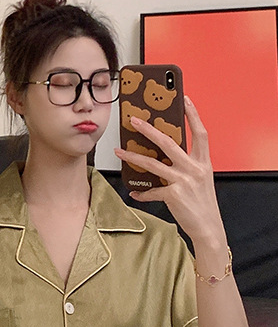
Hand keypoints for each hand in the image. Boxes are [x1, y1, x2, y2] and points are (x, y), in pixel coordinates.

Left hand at [115, 96, 223, 243]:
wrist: (208, 227)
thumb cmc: (202, 204)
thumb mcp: (200, 180)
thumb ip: (186, 167)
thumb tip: (164, 159)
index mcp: (203, 163)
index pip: (200, 133)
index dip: (193, 115)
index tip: (184, 99)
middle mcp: (194, 168)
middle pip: (169, 142)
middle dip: (149, 129)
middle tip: (134, 120)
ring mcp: (184, 181)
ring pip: (153, 163)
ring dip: (133, 157)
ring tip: (119, 151)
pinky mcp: (173, 194)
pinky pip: (151, 191)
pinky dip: (142, 193)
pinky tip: (135, 192)